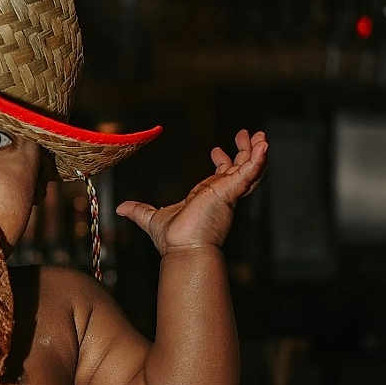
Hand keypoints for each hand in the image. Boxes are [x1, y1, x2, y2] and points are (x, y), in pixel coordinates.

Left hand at [116, 129, 267, 254]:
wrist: (182, 249)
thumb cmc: (172, 240)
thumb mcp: (151, 218)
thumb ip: (139, 210)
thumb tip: (121, 208)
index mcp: (206, 197)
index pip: (219, 176)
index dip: (221, 162)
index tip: (218, 149)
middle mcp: (220, 194)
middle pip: (238, 168)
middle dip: (244, 151)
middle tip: (248, 135)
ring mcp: (227, 193)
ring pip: (249, 168)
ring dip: (256, 152)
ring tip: (261, 136)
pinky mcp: (230, 192)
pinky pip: (250, 173)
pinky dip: (258, 160)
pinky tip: (264, 146)